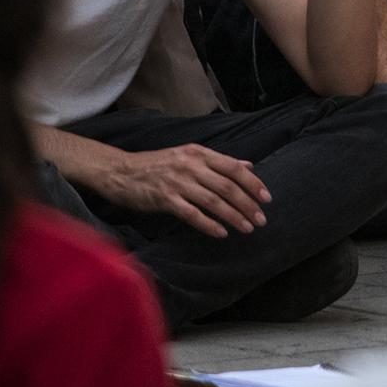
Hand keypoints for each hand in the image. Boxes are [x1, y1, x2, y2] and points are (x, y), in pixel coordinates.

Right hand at [102, 144, 270, 238]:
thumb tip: (248, 165)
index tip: (266, 199)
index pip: (234, 168)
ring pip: (213, 201)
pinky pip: (192, 214)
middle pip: (228, 186)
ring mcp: (177, 182)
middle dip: (248, 204)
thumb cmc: (157, 165)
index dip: (253, 183)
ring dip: (233, 216)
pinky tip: (221, 233)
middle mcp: (191, 166)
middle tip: (261, 219)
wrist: (119, 171)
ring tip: (247, 228)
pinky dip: (209, 224)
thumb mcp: (189, 156)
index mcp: (199, 153)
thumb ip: (219, 162)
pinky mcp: (164, 199)